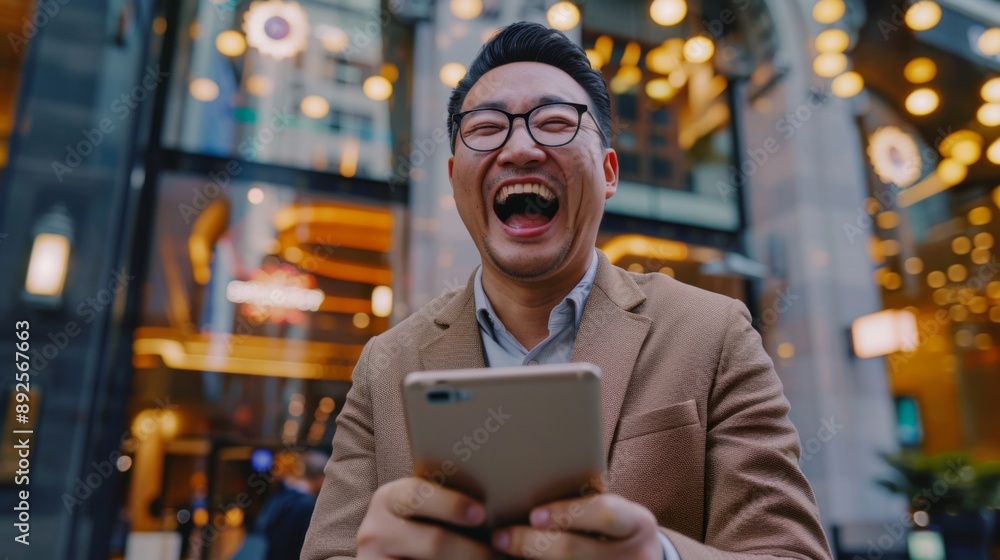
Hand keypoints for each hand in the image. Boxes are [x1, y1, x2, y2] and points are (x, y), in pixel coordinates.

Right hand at [356, 477, 492, 559]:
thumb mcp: (420, 510)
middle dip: (471, 550)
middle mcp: (375, 531)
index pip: (417, 495)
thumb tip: (494, 501)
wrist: (387, 555)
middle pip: (434, 542)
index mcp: (388, 499)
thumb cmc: (417, 526)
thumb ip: (443, 503)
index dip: (451, 504)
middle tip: (497, 554)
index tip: (480, 514)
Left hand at [491, 494, 662, 559]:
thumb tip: (528, 490)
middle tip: (500, 537)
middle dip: (531, 543)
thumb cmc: (615, 530)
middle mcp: (638, 556)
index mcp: (638, 524)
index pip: (605, 513)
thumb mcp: (613, 514)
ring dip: (528, 559)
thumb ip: (584, 505)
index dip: (568, 513)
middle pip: (574, 550)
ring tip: (500, 552)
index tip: (533, 514)